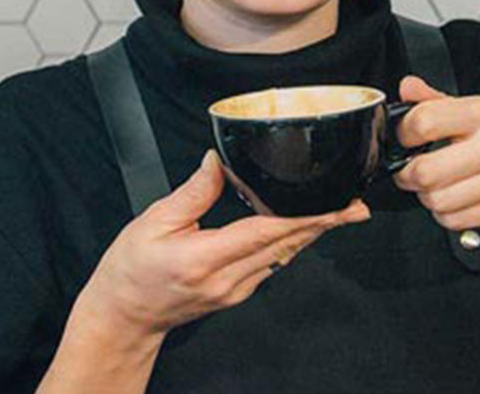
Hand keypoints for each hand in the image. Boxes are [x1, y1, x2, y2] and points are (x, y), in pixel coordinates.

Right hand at [72, 150, 369, 337]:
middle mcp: (227, 279)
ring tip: (339, 212)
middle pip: (286, 247)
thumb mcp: (153, 222)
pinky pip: (272, 264)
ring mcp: (235, 290)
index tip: (335, 208)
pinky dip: (289, 243)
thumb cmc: (130, 272)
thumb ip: (193, 192)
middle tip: (355, 206)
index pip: (266, 233)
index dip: (305, 218)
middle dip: (324, 225)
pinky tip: (300, 227)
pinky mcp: (236, 292)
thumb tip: (218, 162)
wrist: (123, 316)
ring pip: (283, 257)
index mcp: (205, 258)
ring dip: (311, 233)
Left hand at [391, 76, 479, 230]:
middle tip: (411, 170)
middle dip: (407, 174)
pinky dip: (445, 213)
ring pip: (436, 200)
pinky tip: (455, 200)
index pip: (424, 121)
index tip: (406, 139)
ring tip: (437, 185)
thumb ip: (440, 100)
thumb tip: (407, 87)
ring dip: (427, 196)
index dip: (404, 133)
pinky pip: (454, 220)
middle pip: (424, 170)